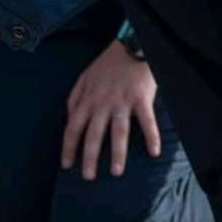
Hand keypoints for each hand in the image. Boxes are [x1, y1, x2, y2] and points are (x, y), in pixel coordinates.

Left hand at [60, 42, 160, 185]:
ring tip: (116, 172)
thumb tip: (69, 117)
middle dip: (89, 157)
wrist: (131, 45)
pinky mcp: (141, 99)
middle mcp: (102, 103)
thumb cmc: (108, 64)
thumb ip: (75, 98)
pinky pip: (147, 121)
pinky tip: (154, 152)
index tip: (66, 165)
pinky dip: (152, 137)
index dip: (68, 147)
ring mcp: (122, 102)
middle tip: (88, 177)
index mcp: (87, 99)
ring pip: (118, 132)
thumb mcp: (84, 78)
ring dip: (117, 153)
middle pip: (93, 135)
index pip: (73, 127)